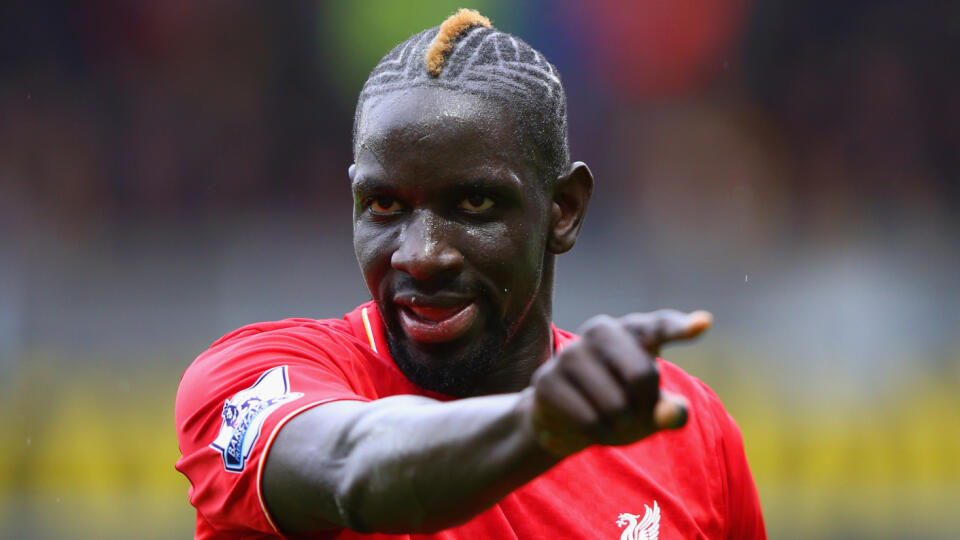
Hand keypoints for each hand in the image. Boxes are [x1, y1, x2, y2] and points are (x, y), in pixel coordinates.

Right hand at [527, 309, 712, 455]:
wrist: (562, 418)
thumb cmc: (618, 405)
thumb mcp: (652, 410)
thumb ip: (671, 411)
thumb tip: (671, 414)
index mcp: (631, 331)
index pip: (658, 326)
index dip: (679, 327)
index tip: (702, 324)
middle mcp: (600, 332)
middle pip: (642, 375)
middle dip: (645, 408)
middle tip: (634, 416)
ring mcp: (570, 354)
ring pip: (615, 405)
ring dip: (619, 429)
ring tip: (609, 423)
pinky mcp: (547, 381)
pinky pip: (588, 420)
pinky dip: (596, 435)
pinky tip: (588, 426)